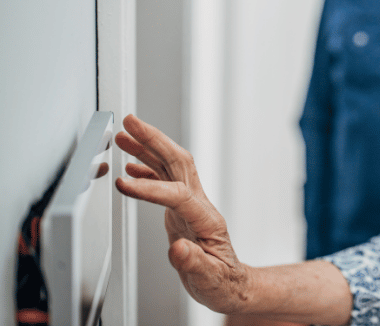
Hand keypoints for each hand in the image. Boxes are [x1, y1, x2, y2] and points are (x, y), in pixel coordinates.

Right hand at [115, 114, 249, 313]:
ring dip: (148, 147)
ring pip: (170, 166)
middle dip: (154, 140)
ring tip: (124, 134)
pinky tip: (131, 165)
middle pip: (178, 163)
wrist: (229, 284)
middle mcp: (200, 205)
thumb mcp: (210, 279)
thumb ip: (195, 263)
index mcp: (206, 220)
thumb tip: (180, 250)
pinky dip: (147, 169)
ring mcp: (191, 204)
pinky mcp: (182, 209)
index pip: (178, 194)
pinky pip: (164, 180)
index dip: (151, 188)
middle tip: (131, 122)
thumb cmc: (222, 282)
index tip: (124, 183)